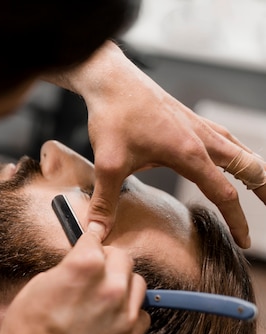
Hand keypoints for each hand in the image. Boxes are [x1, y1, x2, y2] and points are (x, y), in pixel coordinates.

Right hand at [0, 233, 148, 333]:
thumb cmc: (28, 328)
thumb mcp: (41, 283)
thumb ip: (69, 268)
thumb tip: (81, 262)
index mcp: (85, 266)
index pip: (95, 240)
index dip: (89, 239)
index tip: (91, 238)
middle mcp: (111, 286)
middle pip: (123, 257)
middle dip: (108, 259)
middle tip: (95, 268)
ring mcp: (123, 313)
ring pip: (138, 283)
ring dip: (123, 283)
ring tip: (104, 293)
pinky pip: (142, 313)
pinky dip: (130, 311)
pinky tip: (111, 315)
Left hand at [45, 41, 265, 247]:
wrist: (111, 80)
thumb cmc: (113, 117)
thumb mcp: (107, 165)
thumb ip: (105, 202)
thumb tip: (97, 233)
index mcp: (189, 154)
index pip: (225, 194)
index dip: (237, 220)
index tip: (243, 242)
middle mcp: (202, 138)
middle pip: (249, 166)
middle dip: (264, 189)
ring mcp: (198, 125)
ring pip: (239, 150)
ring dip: (253, 169)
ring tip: (259, 185)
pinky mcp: (188, 118)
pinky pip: (224, 137)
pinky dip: (236, 151)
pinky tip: (228, 155)